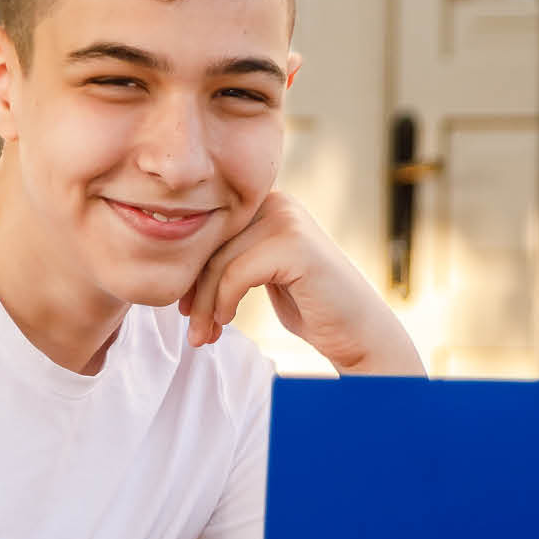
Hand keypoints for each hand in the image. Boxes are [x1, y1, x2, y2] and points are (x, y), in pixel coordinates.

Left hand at [179, 192, 426, 375]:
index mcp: (267, 204)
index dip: (191, 271)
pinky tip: (226, 322)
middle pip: (210, 244)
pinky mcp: (293, 244)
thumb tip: (179, 264)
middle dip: (195, 291)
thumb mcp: (263, 273)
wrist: (359, 333)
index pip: (209, 232)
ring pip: (219, 262)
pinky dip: (223, 302)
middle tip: (191, 330)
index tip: (185, 309)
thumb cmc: (310, 307)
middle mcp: (278, 202)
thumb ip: (233, 257)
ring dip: (205, 305)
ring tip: (204, 336)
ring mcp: (288, 220)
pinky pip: (235, 273)